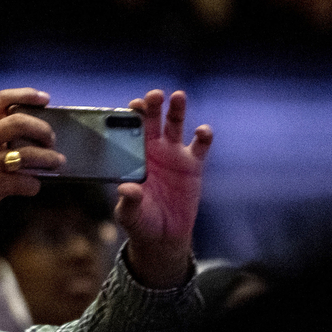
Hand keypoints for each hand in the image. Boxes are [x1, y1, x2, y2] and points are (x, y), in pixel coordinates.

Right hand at [0, 88, 62, 276]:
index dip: (27, 95)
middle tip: (51, 139)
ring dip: (49, 158)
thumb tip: (15, 122)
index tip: (45, 100)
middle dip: (43, 130)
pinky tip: (32, 186)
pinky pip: (27, 182)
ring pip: (31, 154)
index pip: (1, 100)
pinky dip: (34, 185)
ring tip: (56, 162)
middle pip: (21, 122)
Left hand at [117, 90, 212, 287]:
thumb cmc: (140, 222)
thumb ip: (128, 201)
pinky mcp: (193, 164)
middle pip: (152, 122)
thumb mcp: (129, 215)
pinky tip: (202, 132)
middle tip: (153, 95)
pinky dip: (203, 135)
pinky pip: (200, 146)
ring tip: (178, 97)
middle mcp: (152, 151)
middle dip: (151, 106)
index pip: (128, 133)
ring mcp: (173, 155)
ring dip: (177, 110)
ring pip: (175, 125)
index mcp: (132, 159)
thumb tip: (127, 188)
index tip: (130, 107)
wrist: (163, 235)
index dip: (129, 118)